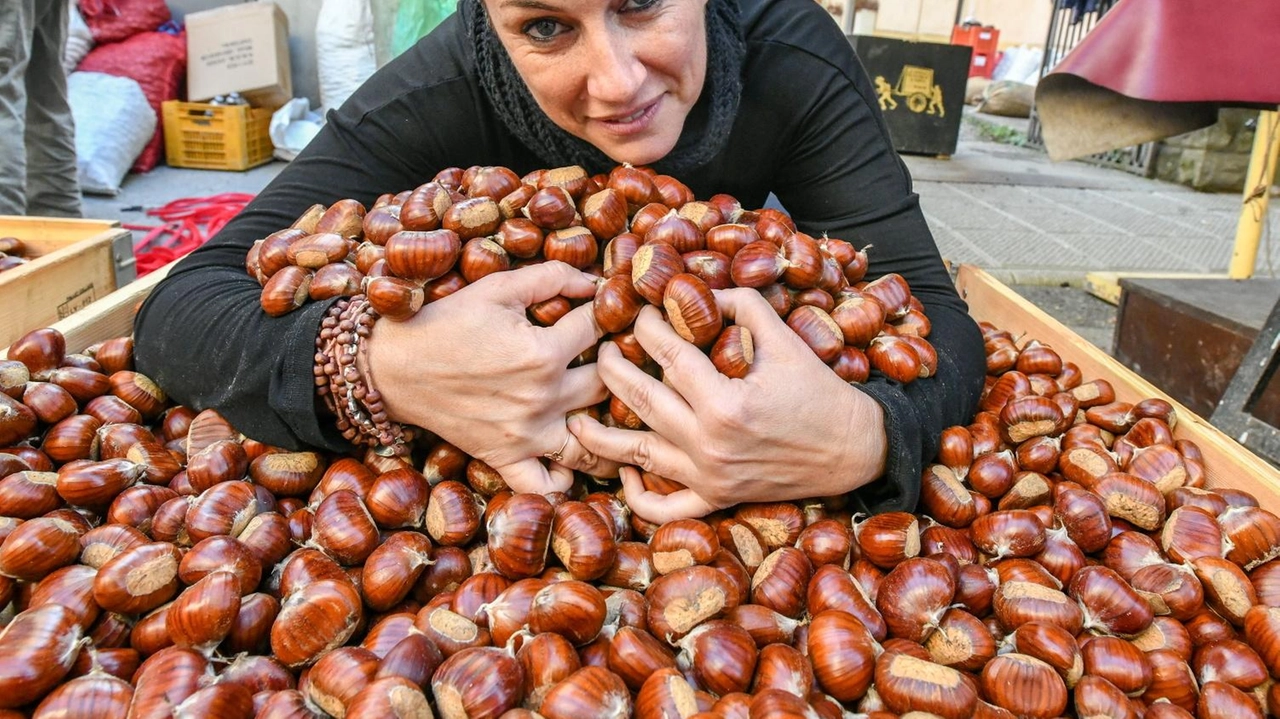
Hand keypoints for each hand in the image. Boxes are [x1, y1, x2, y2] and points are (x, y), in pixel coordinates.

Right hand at [366, 261, 619, 492]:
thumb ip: (550, 278)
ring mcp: (526, 434)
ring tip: (606, 411)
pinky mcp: (506, 457)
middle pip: (606, 385)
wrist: (394, 367)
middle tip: (613, 359)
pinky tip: (569, 461)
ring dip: (605, 427)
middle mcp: (542, 397)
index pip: (597, 329)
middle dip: (614, 368)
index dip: (604, 314)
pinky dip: (563, 479)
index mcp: (543, 352)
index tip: (603, 313)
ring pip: (592, 441)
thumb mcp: (497, 288)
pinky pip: (547, 484)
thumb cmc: (445, 323)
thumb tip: (594, 283)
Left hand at [569, 288, 888, 522]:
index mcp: (726, 402)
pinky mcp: (715, 499)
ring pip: (637, 455)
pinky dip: (637, 494)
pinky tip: (624, 471)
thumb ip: (742, 307)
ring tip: (575, 416)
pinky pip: (664, 507)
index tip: (638, 312)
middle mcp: (710, 444)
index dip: (647, 327)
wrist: (853, 449)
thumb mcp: (785, 340)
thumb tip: (701, 288)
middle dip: (612, 369)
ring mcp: (709, 477)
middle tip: (601, 348)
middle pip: (641, 400)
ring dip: (599, 434)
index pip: (668, 355)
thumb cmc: (820, 391)